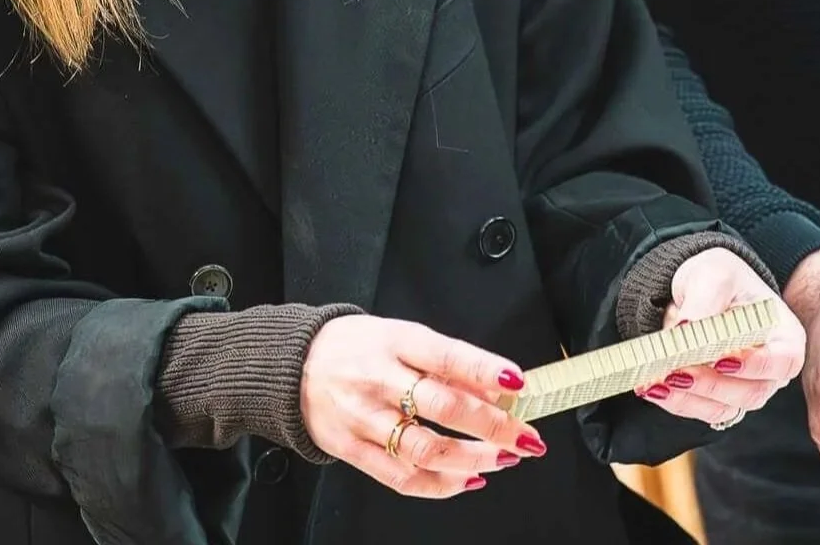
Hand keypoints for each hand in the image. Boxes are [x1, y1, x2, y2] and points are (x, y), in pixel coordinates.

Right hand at [301, 315, 545, 497]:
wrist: (293, 366)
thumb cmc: (358, 346)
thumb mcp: (400, 334)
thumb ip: (443, 361)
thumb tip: (495, 387)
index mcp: (396, 341)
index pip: (447, 356)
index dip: (484, 370)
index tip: (518, 383)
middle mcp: (380, 379)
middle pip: (442, 405)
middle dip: (492, 424)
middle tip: (526, 434)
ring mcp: (365, 418)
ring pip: (425, 448)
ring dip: (472, 458)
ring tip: (503, 459)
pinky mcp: (352, 450)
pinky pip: (401, 476)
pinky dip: (440, 484)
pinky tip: (467, 480)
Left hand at [638, 246, 804, 427]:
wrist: (698, 287)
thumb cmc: (719, 277)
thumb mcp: (715, 274)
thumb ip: (705, 300)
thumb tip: (687, 329)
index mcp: (784, 334)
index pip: (784, 360)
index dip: (757, 365)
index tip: (722, 358)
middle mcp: (770, 369)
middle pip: (752, 391)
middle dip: (711, 383)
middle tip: (678, 369)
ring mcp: (746, 388)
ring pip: (724, 406)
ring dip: (689, 396)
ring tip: (658, 378)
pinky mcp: (719, 399)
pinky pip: (701, 410)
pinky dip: (676, 401)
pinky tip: (653, 385)